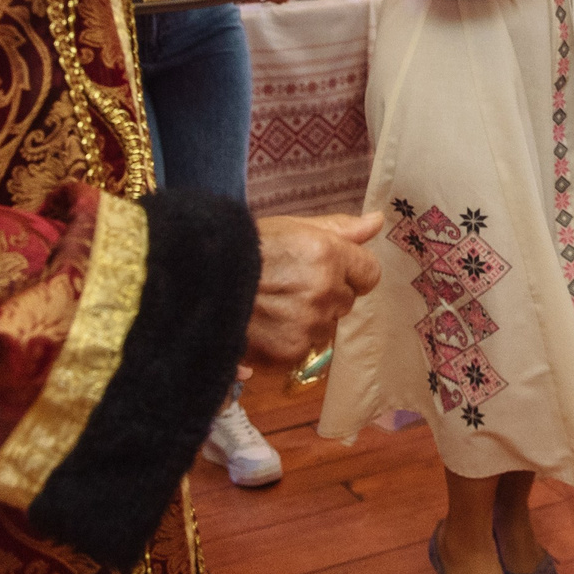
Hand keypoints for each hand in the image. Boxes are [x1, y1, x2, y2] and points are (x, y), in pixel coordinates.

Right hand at [245, 212, 382, 366]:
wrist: (196, 282)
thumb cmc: (244, 248)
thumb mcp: (292, 228)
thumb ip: (339, 228)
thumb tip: (377, 222)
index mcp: (328, 255)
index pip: (369, 273)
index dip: (350, 271)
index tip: (328, 269)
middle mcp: (325, 291)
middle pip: (346, 300)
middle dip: (326, 294)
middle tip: (289, 284)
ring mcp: (308, 324)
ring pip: (325, 326)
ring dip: (308, 318)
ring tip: (272, 304)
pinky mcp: (290, 352)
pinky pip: (303, 347)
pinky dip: (288, 339)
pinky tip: (265, 324)